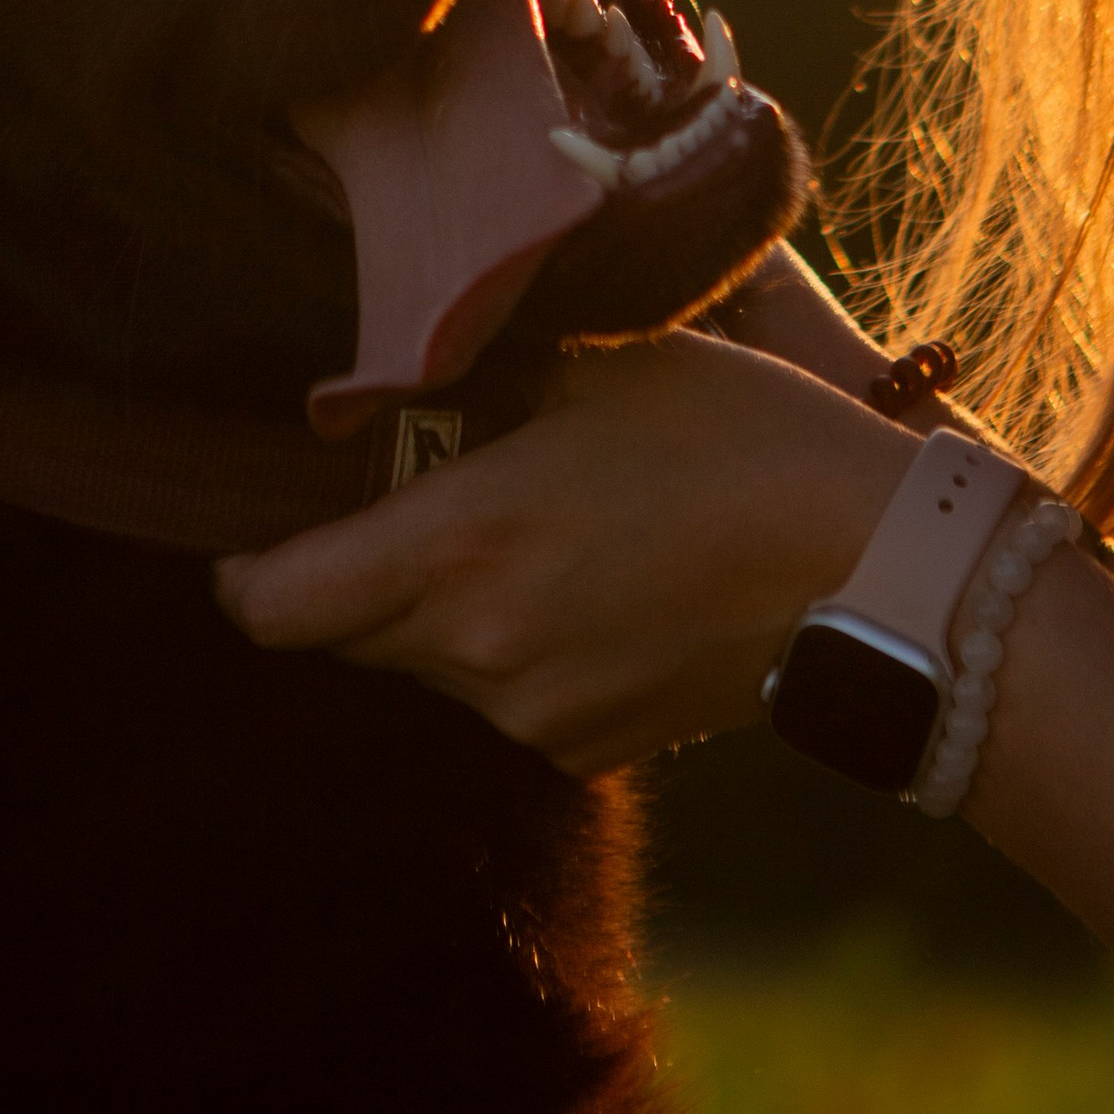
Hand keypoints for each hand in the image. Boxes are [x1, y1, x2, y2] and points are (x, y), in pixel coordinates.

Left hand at [215, 327, 916, 775]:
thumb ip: (480, 384)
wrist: (870, 569)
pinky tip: (597, 590)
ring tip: (539, 536)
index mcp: (462, 545)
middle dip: (357, 577)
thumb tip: (400, 385)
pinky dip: (520, 652)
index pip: (275, 605)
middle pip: (347, 634)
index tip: (250, 537)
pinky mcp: (588, 748)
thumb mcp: (598, 365)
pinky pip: (507, 699)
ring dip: (447, 612)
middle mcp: (478, 649)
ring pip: (431, 667)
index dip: (243, 573)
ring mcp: (533, 714)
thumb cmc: (739, 439)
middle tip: (416, 503)